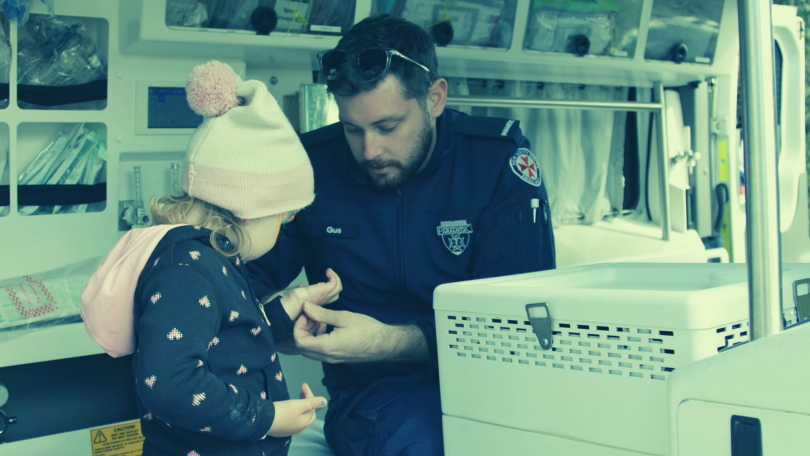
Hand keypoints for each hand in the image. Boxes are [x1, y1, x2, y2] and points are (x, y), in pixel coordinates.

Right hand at [267, 383, 326, 437]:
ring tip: (297, 398)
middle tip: (302, 391)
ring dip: (302, 406)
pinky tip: (291, 408)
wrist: (263, 421)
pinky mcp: (284, 430)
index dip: (309, 394)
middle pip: (309, 413)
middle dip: (308, 401)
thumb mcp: (298, 405)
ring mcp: (291, 430)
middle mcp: (300, 429)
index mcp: (305, 423)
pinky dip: (296, 412)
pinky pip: (294, 420)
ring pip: (302, 417)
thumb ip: (312, 402)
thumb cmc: (282, 412)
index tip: (303, 384)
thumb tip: (325, 401)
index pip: (312, 406)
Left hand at [279, 269, 341, 320]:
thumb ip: (305, 289)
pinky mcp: (323, 291)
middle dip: (336, 282)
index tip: (324, 278)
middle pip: (336, 293)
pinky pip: (334, 284)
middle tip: (329, 274)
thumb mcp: (299, 292)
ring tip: (329, 271)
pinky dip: (333, 276)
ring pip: (338, 288)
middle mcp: (322, 300)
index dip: (329, 287)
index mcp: (317, 301)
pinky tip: (327, 272)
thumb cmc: (290, 299)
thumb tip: (307, 286)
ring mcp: (324, 296)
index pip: (329, 296)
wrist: (289, 303)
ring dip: (335, 277)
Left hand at [292, 302, 427, 363]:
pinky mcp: (337, 357)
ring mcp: (332, 359)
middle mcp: (327, 357)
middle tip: (310, 316)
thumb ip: (321, 314)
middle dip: (302, 330)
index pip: (300, 342)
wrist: (385, 344)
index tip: (306, 314)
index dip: (298, 327)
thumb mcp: (343, 317)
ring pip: (310, 350)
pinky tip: (326, 326)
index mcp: (327, 347)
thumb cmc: (368, 330)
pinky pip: (319, 350)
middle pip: (302, 347)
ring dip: (310, 334)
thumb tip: (305, 307)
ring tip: (319, 319)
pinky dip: (317, 338)